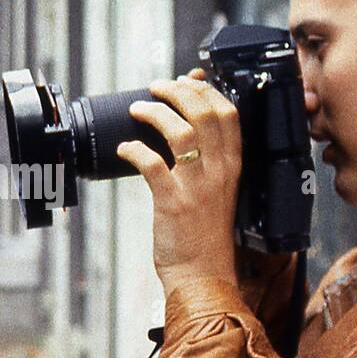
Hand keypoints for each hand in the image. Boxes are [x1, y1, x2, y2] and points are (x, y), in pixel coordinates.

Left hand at [116, 70, 242, 295]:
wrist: (203, 276)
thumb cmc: (204, 234)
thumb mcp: (216, 192)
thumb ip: (207, 161)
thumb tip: (185, 128)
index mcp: (233, 167)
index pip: (229, 114)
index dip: (205, 91)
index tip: (186, 81)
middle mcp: (220, 172)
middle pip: (205, 113)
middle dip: (179, 91)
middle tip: (156, 86)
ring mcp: (198, 187)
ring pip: (181, 131)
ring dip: (155, 112)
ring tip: (136, 108)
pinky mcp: (173, 202)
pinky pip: (152, 164)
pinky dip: (134, 149)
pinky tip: (123, 148)